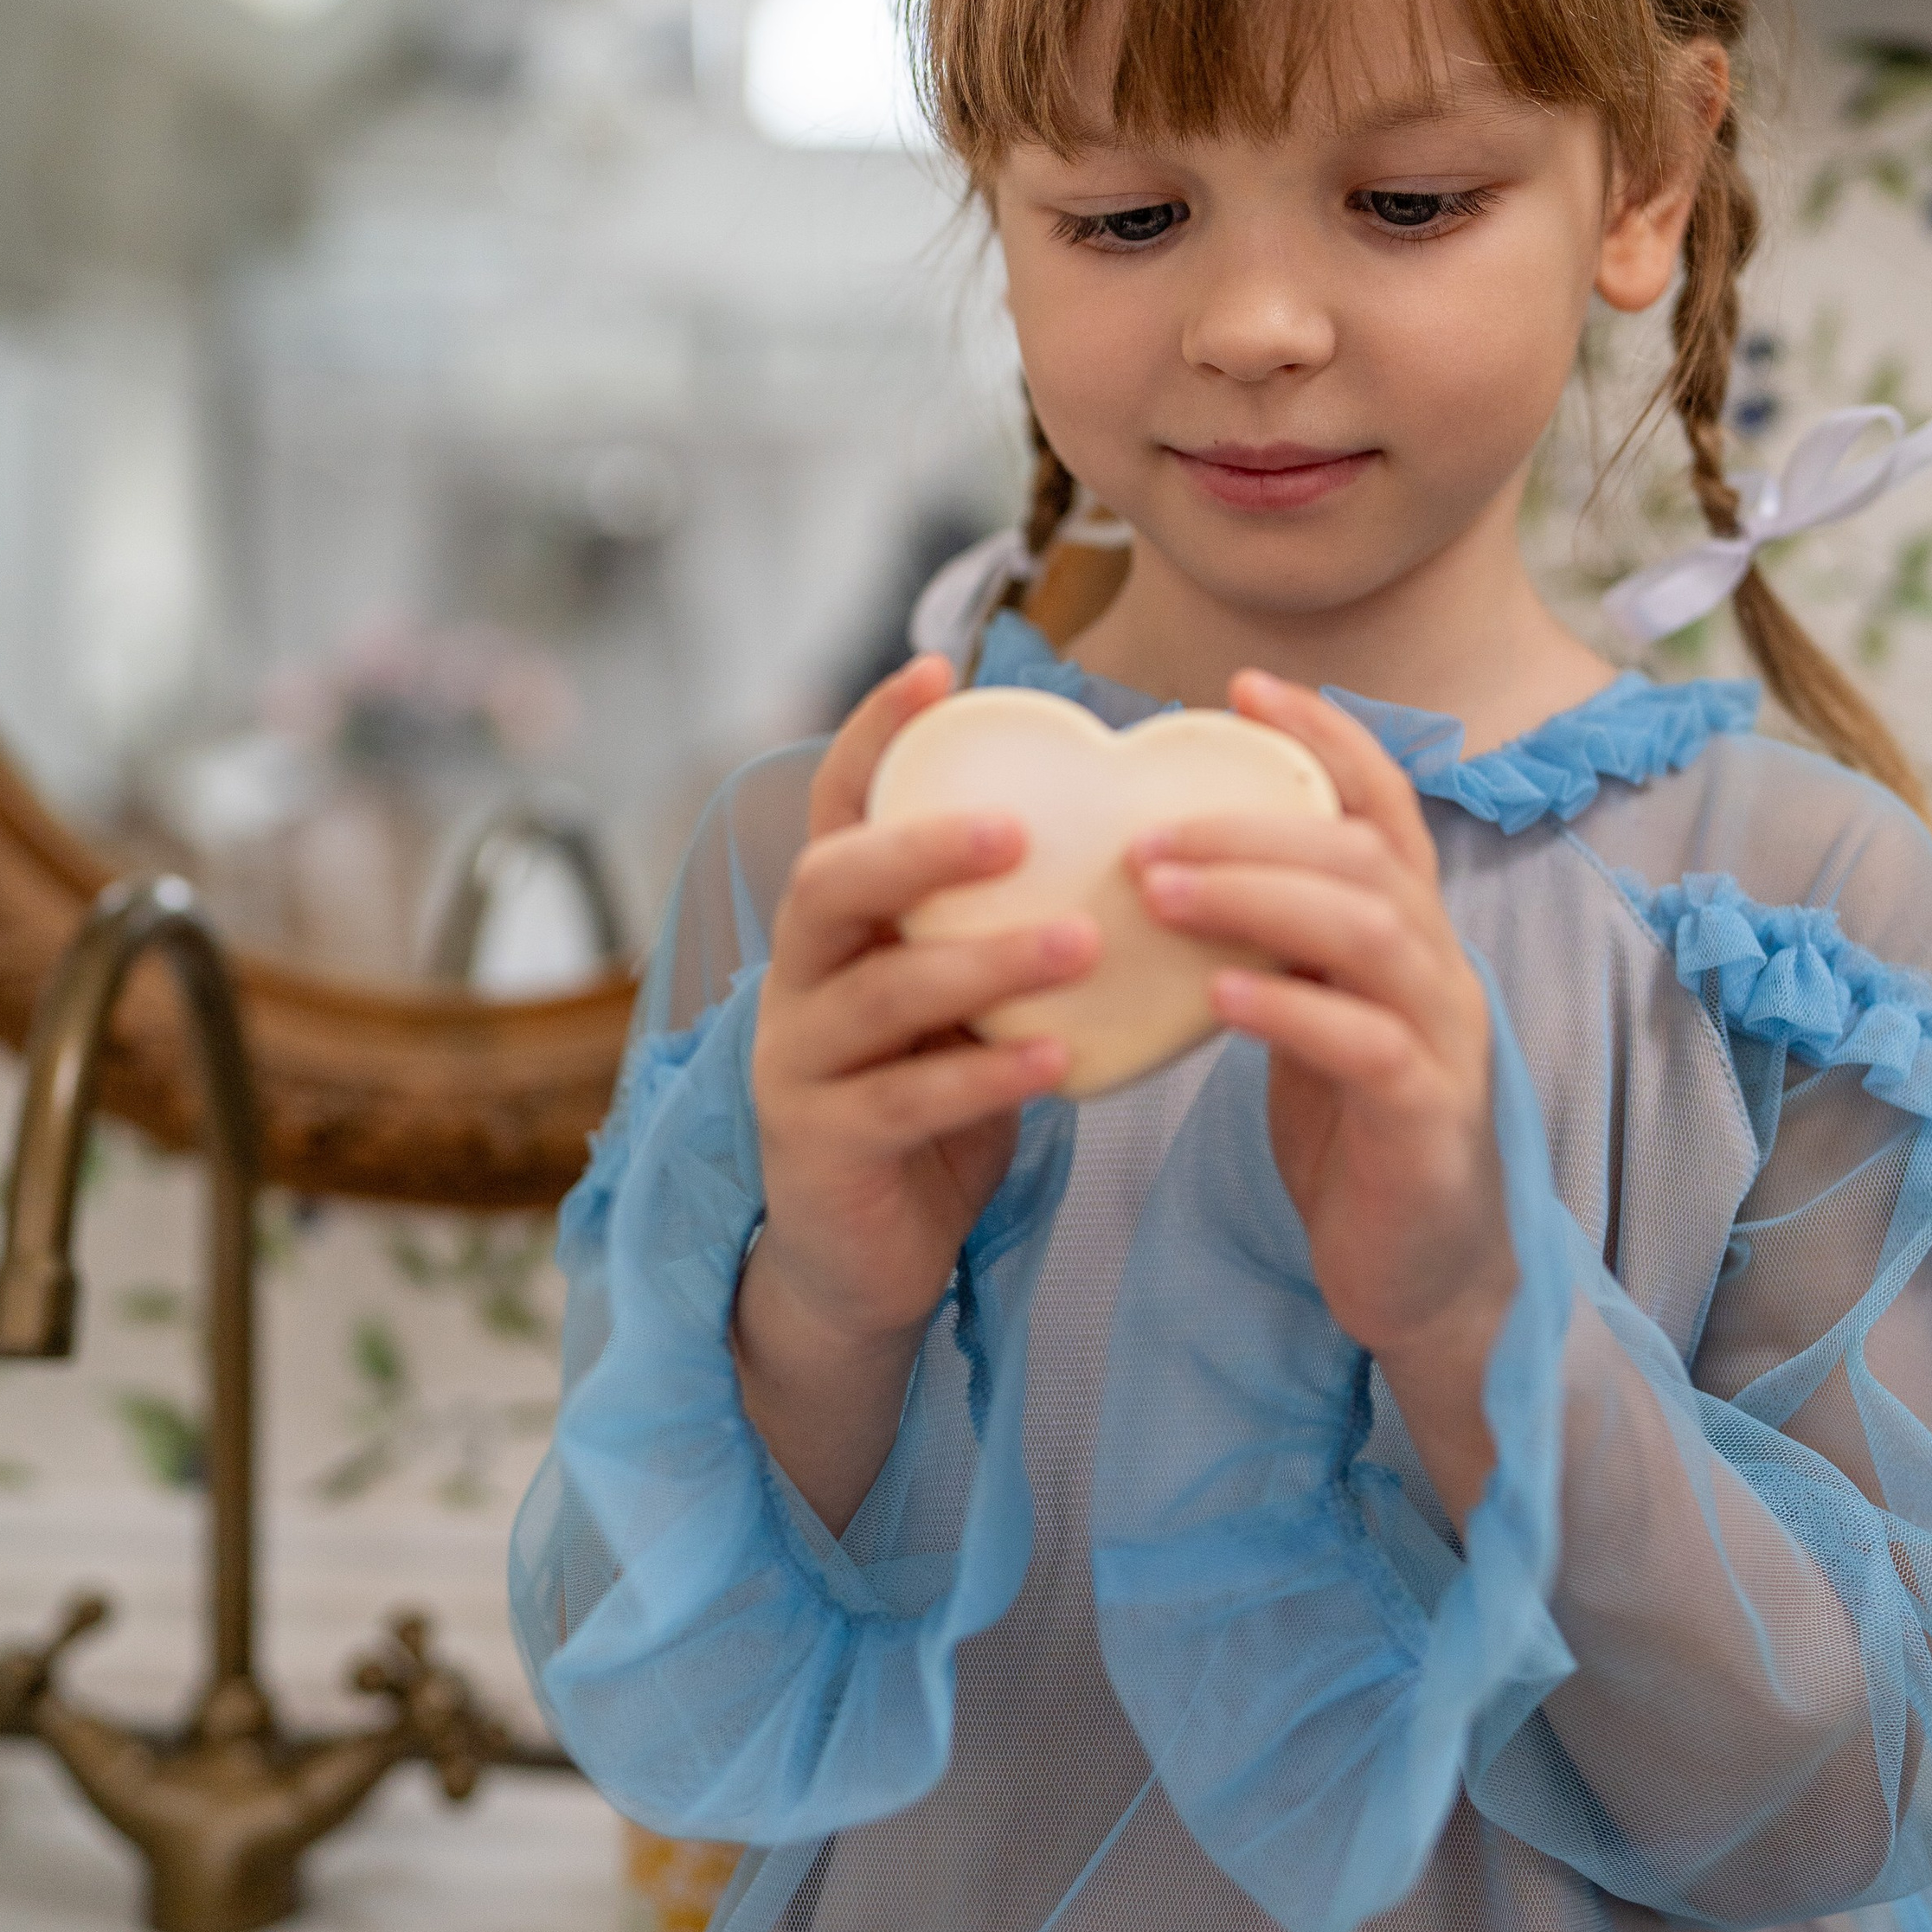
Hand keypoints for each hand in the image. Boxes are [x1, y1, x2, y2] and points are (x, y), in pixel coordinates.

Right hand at [733, 653, 1096, 1528]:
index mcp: (836, 927)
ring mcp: (797, 1064)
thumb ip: (1000, 924)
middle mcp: (800, 979)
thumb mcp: (959, 1001)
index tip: (938, 668)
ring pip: (876, 993)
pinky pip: (903, 1100)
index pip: (839, 808)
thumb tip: (1134, 833)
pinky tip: (1058, 1059)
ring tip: (1078, 943)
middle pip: (829, 883)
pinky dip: (982, 1077)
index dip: (878, 736)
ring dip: (980, 961)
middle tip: (1017, 828)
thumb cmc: (933, 1107)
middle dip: (920, 847)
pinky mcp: (822, 1147)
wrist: (864, 1262)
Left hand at [1129, 672, 1513, 1528]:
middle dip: (1254, 823)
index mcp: (1409, 937)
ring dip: (1258, 897)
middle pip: (1363, 854)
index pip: (1381, 805)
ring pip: (1368, 929)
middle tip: (1146, 825)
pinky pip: (1364, 1044)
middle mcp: (1439, 971)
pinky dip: (1289, 1009)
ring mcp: (1444, 1042)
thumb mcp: (1316, 1020)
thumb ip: (1278, 947)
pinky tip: (1218, 997)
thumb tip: (1172, 870)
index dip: (1323, 736)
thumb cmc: (1361, 1142)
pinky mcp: (1427, 1121)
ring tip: (1160, 887)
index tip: (1241, 687)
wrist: (1431, 1282)